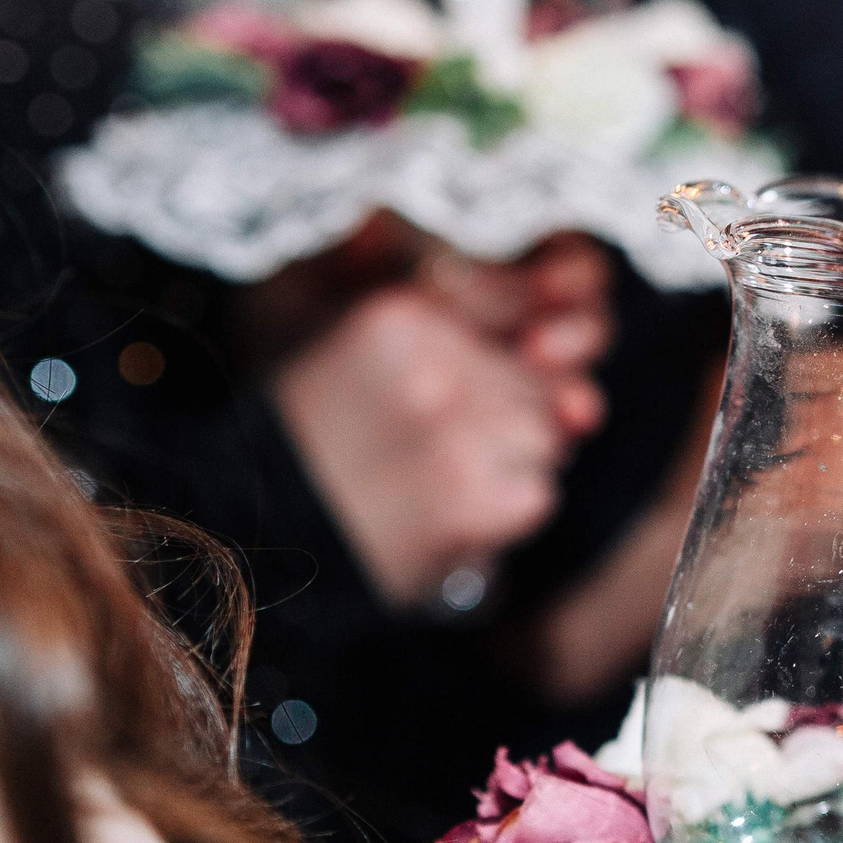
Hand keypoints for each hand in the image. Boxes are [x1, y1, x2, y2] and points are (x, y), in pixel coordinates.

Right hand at [268, 236, 611, 609]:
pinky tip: (450, 514)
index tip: (480, 386)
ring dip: (512, 464)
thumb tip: (580, 392)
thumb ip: (463, 339)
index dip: (510, 353)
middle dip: (510, 416)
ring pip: (547, 436)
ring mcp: (457, 432)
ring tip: (442, 479)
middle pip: (537, 379)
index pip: (514, 307)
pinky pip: (539, 493)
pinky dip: (506, 512)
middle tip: (438, 450)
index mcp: (399, 315)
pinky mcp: (472, 498)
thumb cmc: (315, 447)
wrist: (262, 536)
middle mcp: (433, 363)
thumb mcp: (364, 355)